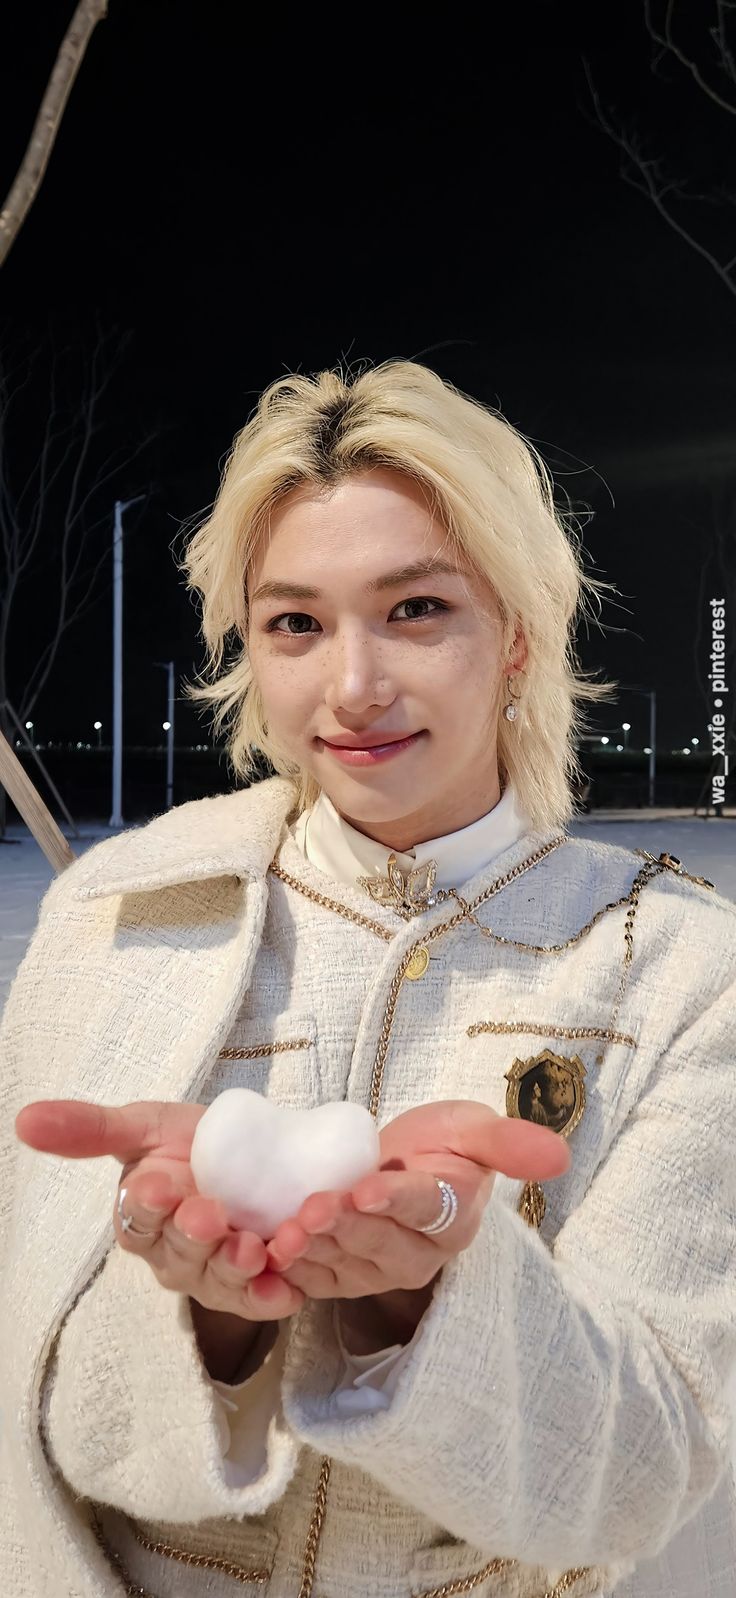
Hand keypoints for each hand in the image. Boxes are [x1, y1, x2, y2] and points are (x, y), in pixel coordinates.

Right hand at [14, 1099, 305, 1321]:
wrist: (266, 1155)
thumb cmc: (196, 1143)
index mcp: (142, 1218)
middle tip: (210, 1213)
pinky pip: (261, 1302)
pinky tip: (285, 1289)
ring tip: (251, 1247)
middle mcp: (174, 1255)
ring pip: (218, 1281)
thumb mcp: (147, 1126)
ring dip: (233, 1269)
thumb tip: (24, 1118)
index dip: (148, 1206)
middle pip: (179, 1254)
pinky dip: (272, 1297)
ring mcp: (216, 1276)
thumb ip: (91, 1128)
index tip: (159, 1185)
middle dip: (194, 1236)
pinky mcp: (258, 1288)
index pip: (136, 1220)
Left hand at [263, 1098, 570, 1301]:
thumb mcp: (473, 1128)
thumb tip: (560, 1156)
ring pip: (344, 1266)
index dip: (396, 1201)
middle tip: (312, 1209)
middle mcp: (418, 1254)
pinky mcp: (339, 1277)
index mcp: (453, 1216)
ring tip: (283, 1232)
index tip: (367, 1188)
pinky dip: (289, 1270)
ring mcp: (375, 1270)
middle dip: (345, 1229)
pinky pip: (315, 1280)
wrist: (400, 1162)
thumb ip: (508, 1141)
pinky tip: (265, 1254)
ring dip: (312, 1252)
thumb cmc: (441, 1144)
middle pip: (380, 1245)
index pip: (425, 1209)